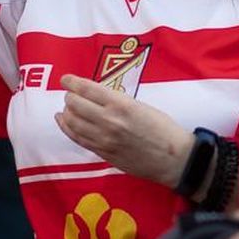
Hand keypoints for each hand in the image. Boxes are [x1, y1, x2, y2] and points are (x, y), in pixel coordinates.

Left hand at [54, 74, 192, 187]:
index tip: (66, 79)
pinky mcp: (102, 153)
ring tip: (68, 107)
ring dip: (67, 112)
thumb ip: (118, 102)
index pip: (87, 89)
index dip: (72, 82)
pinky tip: (64, 121)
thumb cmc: (163, 129)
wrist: (173, 159)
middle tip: (70, 94)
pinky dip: (67, 128)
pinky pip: (78, 138)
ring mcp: (103, 139)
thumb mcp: (141, 106)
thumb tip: (96, 97)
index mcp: (121, 104)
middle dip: (69, 96)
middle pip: (75, 104)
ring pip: (73, 122)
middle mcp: (109, 120)